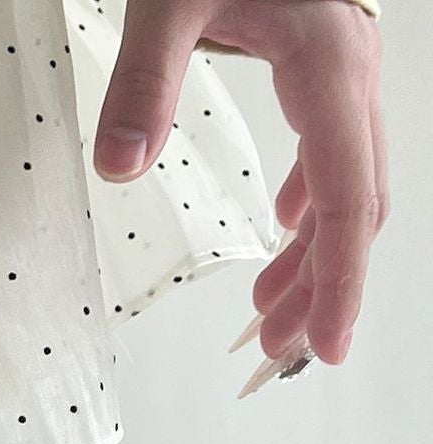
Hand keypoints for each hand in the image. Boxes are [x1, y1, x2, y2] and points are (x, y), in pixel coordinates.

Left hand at [95, 0, 386, 363]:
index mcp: (328, 68)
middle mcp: (350, 74)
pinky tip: (281, 230)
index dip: (340, 283)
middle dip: (325, 285)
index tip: (324, 348)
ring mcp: (342, 68)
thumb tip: (118, 168)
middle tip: (283, 350)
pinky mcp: (320, 62)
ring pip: (347, 182)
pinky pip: (331, 148)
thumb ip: (144, 81)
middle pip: (356, 205)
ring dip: (315, 251)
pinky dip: (309, 201)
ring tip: (269, 308)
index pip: (345, 202)